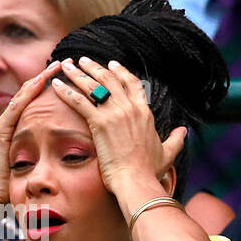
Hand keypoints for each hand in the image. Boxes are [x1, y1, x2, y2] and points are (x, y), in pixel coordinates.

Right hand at [0, 61, 61, 207]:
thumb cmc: (16, 183)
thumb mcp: (34, 159)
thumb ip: (43, 146)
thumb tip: (66, 143)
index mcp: (16, 126)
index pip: (33, 98)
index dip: (49, 83)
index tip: (67, 72)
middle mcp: (7, 121)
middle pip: (29, 91)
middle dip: (46, 75)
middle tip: (65, 61)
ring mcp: (1, 125)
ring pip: (23, 95)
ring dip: (40, 79)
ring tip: (56, 66)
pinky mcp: (0, 132)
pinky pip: (16, 108)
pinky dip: (28, 94)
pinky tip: (41, 82)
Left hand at [50, 57, 184, 195]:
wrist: (137, 181)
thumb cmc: (150, 171)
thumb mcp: (167, 152)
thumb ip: (176, 139)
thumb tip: (184, 131)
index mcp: (144, 112)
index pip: (132, 84)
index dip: (120, 72)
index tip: (111, 64)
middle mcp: (130, 108)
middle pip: (110, 79)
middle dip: (94, 67)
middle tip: (83, 60)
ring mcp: (115, 114)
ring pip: (93, 86)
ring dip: (77, 73)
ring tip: (66, 65)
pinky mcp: (99, 123)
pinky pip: (79, 101)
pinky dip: (66, 91)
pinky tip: (56, 84)